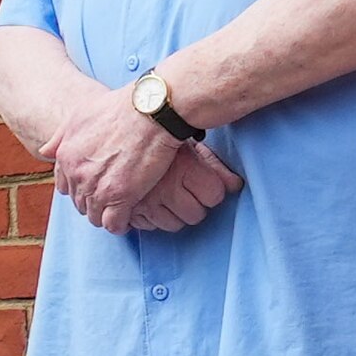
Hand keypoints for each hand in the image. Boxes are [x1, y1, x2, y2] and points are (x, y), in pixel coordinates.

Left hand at [44, 81, 192, 229]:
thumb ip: (61, 136)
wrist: (150, 110)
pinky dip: (119, 224)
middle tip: (111, 198)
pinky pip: (113, 224)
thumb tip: (45, 151)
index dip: (80, 188)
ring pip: (94, 216)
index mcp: (66, 157)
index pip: (64, 186)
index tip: (95, 186)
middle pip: (79, 202)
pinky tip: (128, 217)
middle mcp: (77, 174)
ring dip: (106, 214)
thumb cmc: (119, 108)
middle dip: (93, 202)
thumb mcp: (80, 114)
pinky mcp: (121, 197)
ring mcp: (97, 188)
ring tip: (121, 209)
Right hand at [112, 145, 242, 233]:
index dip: (211, 191)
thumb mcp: (189, 147)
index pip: (215, 195)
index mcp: (185, 167)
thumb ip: (215, 168)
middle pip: (196, 215)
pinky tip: (147, 202)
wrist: (120, 129)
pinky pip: (146, 226)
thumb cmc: (157, 136)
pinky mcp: (126, 209)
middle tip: (184, 191)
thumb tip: (235, 186)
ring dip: (171, 215)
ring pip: (173, 225)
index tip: (203, 184)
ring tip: (165, 196)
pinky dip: (148, 218)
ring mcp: (145, 200)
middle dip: (193, 206)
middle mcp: (167, 187)